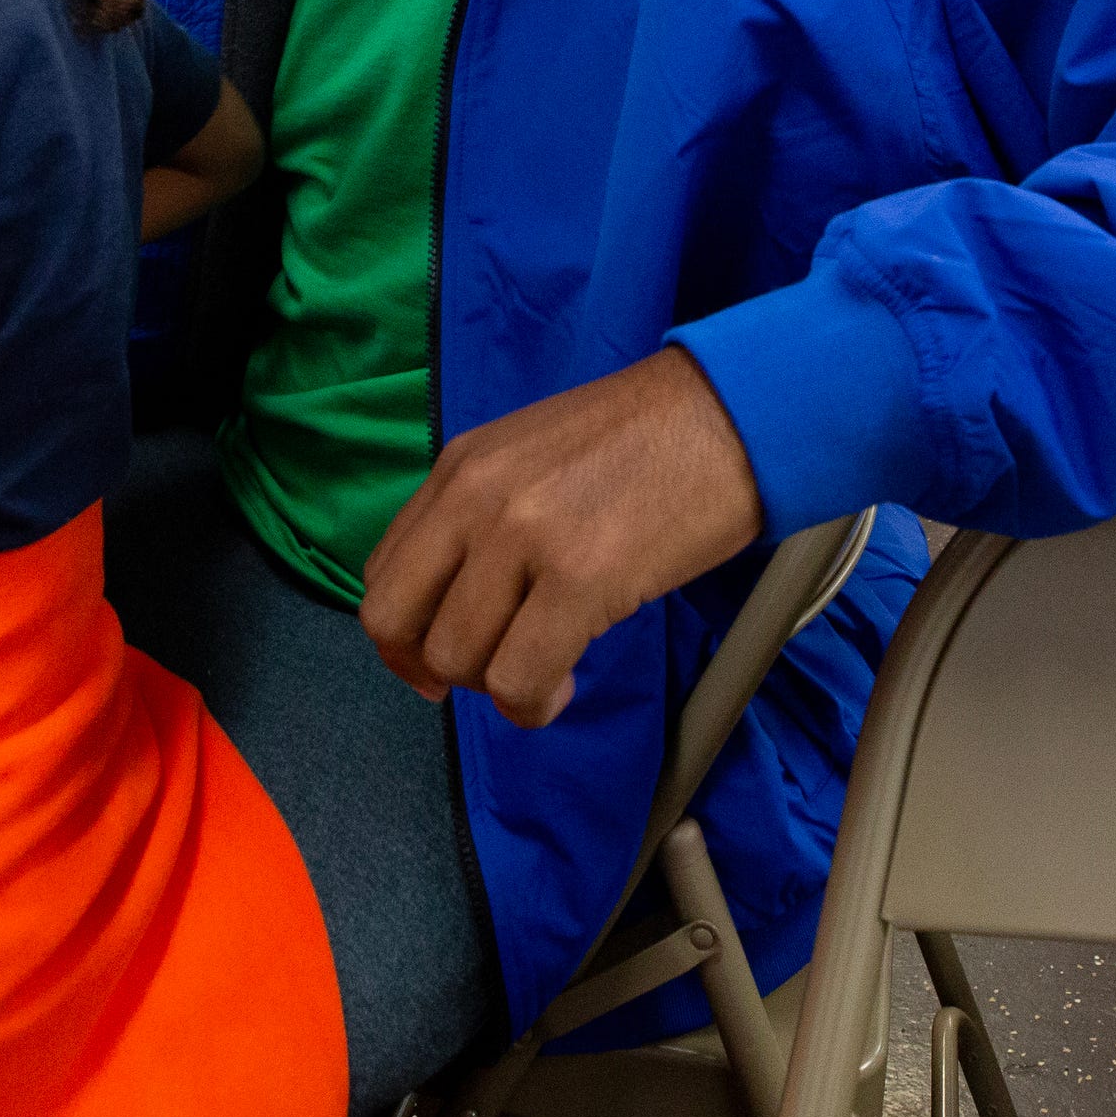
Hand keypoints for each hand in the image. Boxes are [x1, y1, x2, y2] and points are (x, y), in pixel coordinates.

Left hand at [357, 348, 763, 727]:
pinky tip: (563, 687)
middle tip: (485, 676)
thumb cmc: (648, 439)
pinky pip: (520, 678)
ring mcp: (523, 536)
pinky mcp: (580, 578)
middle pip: (396, 623)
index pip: (383, 573)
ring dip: (496, 687)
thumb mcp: (532, 457)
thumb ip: (482, 517)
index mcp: (459, 467)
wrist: (732, 413)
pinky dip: (533, 704)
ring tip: (545, 673)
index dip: (404, 636)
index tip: (439, 659)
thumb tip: (460, 600)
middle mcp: (475, 497)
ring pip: (457, 658)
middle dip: (432, 670)